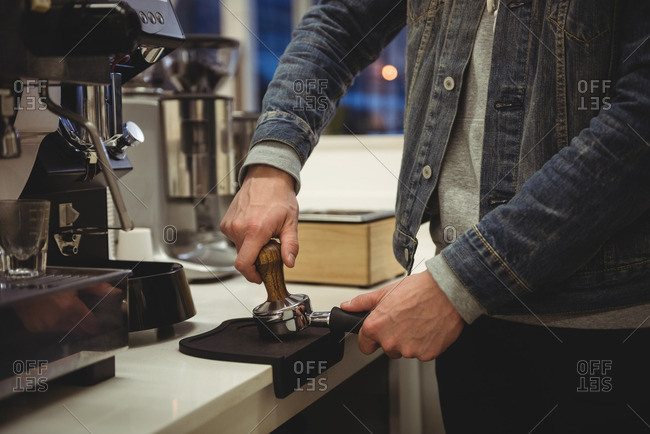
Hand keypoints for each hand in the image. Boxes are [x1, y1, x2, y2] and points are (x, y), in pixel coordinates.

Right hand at [220, 165, 299, 282]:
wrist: (266, 177)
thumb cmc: (279, 196)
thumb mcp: (291, 222)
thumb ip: (290, 245)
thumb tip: (289, 262)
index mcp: (255, 230)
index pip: (243, 264)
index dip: (251, 275)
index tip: (259, 276)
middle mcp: (239, 228)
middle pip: (243, 257)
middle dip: (256, 258)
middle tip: (269, 247)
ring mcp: (230, 225)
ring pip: (239, 248)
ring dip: (250, 246)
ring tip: (263, 232)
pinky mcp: (226, 222)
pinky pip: (234, 238)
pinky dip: (244, 237)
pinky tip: (254, 226)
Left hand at [341, 271, 463, 360]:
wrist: (447, 292)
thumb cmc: (419, 290)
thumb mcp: (385, 292)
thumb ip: (363, 302)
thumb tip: (348, 306)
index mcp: (376, 326)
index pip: (365, 345)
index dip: (370, 338)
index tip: (377, 334)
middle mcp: (390, 341)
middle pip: (386, 348)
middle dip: (393, 337)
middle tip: (405, 320)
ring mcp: (409, 350)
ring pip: (404, 351)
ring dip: (409, 340)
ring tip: (418, 321)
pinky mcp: (426, 355)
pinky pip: (421, 353)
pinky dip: (424, 344)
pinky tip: (428, 328)